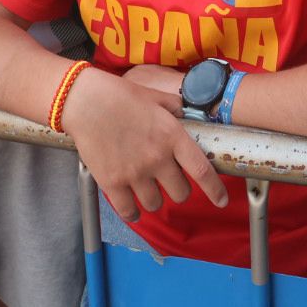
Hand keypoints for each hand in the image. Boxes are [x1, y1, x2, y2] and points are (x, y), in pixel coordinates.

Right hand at [61, 68, 227, 221]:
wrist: (85, 101)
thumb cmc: (120, 95)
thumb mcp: (156, 96)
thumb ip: (176, 108)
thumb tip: (189, 114)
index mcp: (172, 136)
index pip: (202, 171)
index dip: (215, 190)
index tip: (221, 201)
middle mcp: (157, 157)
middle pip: (181, 193)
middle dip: (179, 189)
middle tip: (169, 181)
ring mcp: (135, 172)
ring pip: (156, 204)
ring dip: (155, 199)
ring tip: (147, 187)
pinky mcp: (112, 182)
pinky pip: (129, 211)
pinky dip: (133, 212)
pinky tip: (132, 205)